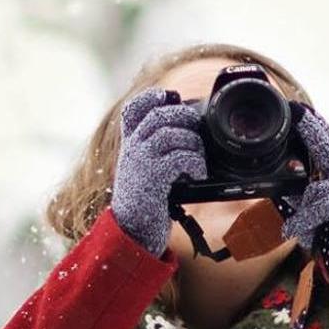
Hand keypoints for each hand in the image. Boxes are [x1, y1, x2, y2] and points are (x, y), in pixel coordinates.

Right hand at [109, 87, 207, 257]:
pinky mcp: (153, 178)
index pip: (133, 109)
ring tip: (198, 158)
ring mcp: (141, 162)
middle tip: (195, 129)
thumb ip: (156, 152)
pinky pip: (180, 158)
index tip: (169, 98)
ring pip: (171, 134)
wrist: (132, 231)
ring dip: (193, 143)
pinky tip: (198, 173)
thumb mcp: (144, 171)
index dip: (151, 97)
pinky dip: (195, 163)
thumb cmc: (145, 201)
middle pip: (158, 115)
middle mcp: (132, 149)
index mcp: (129, 144)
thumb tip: (187, 133)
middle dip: (183, 117)